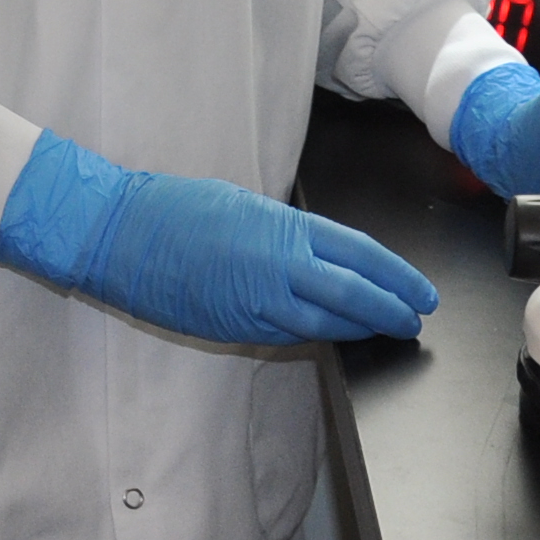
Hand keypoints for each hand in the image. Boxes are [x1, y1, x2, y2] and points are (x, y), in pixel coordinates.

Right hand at [0, 127, 436, 344]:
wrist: (117, 235)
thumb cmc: (173, 209)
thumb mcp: (242, 204)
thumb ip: (286, 233)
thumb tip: (318, 254)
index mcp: (284, 229)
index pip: (361, 255)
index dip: (399, 277)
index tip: (421, 292)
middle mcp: (279, 268)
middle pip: (356, 296)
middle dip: (392, 310)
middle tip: (414, 320)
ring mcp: (258, 303)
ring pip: (327, 324)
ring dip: (360, 329)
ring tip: (382, 330)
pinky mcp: (236, 328)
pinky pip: (289, 334)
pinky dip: (317, 334)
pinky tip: (329, 333)